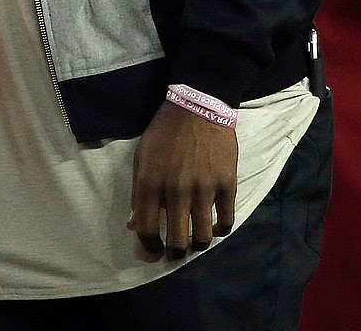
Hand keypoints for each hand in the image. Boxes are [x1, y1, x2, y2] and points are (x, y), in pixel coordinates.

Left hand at [127, 101, 238, 260]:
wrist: (197, 107)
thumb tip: (134, 225)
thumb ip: (137, 192)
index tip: (153, 252)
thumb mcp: (142, 157)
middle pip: (178, 239)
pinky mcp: (226, 185)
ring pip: (203, 236)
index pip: (147, 228)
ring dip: (198, 244)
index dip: (149, 247)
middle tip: (175, 253)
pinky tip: (215, 228)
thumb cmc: (164, 132)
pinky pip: (226, 220)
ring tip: (195, 241)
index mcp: (150, 182)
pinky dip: (220, 230)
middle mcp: (176, 190)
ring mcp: (204, 189)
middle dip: (175, 253)